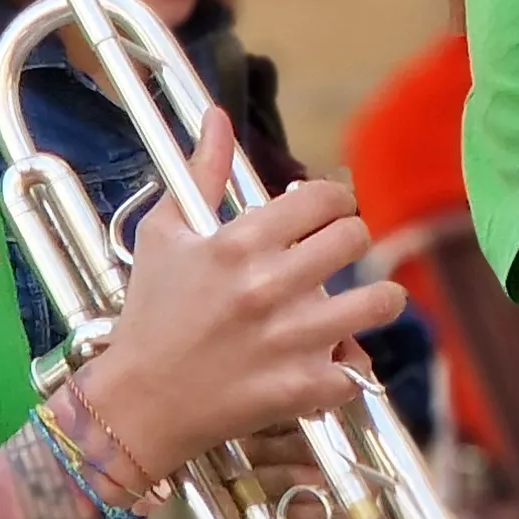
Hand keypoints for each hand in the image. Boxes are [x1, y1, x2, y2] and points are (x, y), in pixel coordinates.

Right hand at [85, 112, 405, 476]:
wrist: (137, 402)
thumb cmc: (150, 314)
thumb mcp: (164, 235)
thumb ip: (200, 173)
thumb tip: (218, 116)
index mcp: (240, 244)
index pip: (325, 198)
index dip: (334, 201)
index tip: (327, 214)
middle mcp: (271, 286)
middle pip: (358, 239)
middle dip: (351, 242)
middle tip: (336, 256)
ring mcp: (292, 338)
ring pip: (381, 301)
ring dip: (377, 300)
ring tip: (361, 303)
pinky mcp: (303, 386)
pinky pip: (358, 368)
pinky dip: (349, 366)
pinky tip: (331, 360)